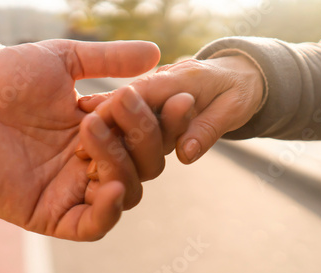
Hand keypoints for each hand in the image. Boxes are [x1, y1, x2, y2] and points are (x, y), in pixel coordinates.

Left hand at [0, 39, 160, 240]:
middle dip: (142, 133)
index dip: (166, 119)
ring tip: (90, 125)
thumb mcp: (62, 60)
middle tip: (121, 101)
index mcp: (100, 129)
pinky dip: (108, 210)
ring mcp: (74, 188)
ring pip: (127, 190)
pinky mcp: (51, 213)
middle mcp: (93, 161)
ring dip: (121, 159)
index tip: (177, 96)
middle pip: (146, 164)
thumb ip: (109, 59)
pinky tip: (111, 185)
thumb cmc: (5, 79)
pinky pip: (93, 225)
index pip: (148, 134)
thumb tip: (156, 52)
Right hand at [79, 55, 263, 163]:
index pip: (143, 96)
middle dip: (104, 120)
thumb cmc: (240, 89)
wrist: (241, 71)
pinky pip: (129, 104)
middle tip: (81, 143)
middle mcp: (162, 82)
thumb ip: (208, 128)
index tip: (95, 132)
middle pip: (127, 101)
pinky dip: (109, 111)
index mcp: (181, 82)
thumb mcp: (234, 107)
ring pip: (124, 103)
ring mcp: (155, 88)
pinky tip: (85, 119)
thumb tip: (186, 153)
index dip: (118, 114)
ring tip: (79, 139)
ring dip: (102, 118)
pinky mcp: (151, 96)